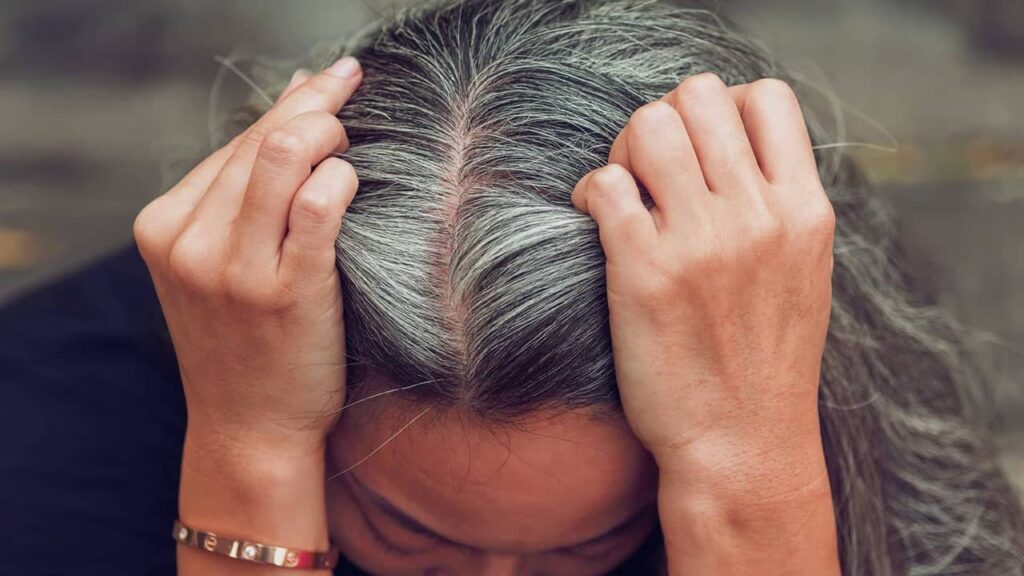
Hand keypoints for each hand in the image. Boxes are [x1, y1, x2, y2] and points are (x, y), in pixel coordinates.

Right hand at [133, 57, 363, 461]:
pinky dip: (342, 179)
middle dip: (316, 105)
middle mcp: (189, 241)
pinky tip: (355, 181)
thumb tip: (296, 102)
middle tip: (354, 99)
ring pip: (284, 155)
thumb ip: (244, 192)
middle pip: (262, 139)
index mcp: (164, 226)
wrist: (250, 429)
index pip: (237, 141)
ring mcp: (233, 268)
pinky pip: (319, 205)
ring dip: (329, 132)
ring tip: (354, 140)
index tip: (331, 82)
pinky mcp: (285, 293)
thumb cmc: (247, 341)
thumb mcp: (219, 263)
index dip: (292, 103)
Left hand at [571, 72, 835, 492]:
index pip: (766, 96)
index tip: (703, 149)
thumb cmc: (765, 361)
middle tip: (653, 170)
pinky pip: (604, 184)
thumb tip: (729, 143)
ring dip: (626, 150)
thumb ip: (779, 203)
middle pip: (698, 96)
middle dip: (667, 121)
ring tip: (625, 191)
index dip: (724, 106)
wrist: (742, 446)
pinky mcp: (643, 271)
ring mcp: (701, 242)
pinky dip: (590, 191)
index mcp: (805, 211)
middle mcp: (758, 216)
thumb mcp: (802, 271)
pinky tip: (597, 221)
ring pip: (648, 125)